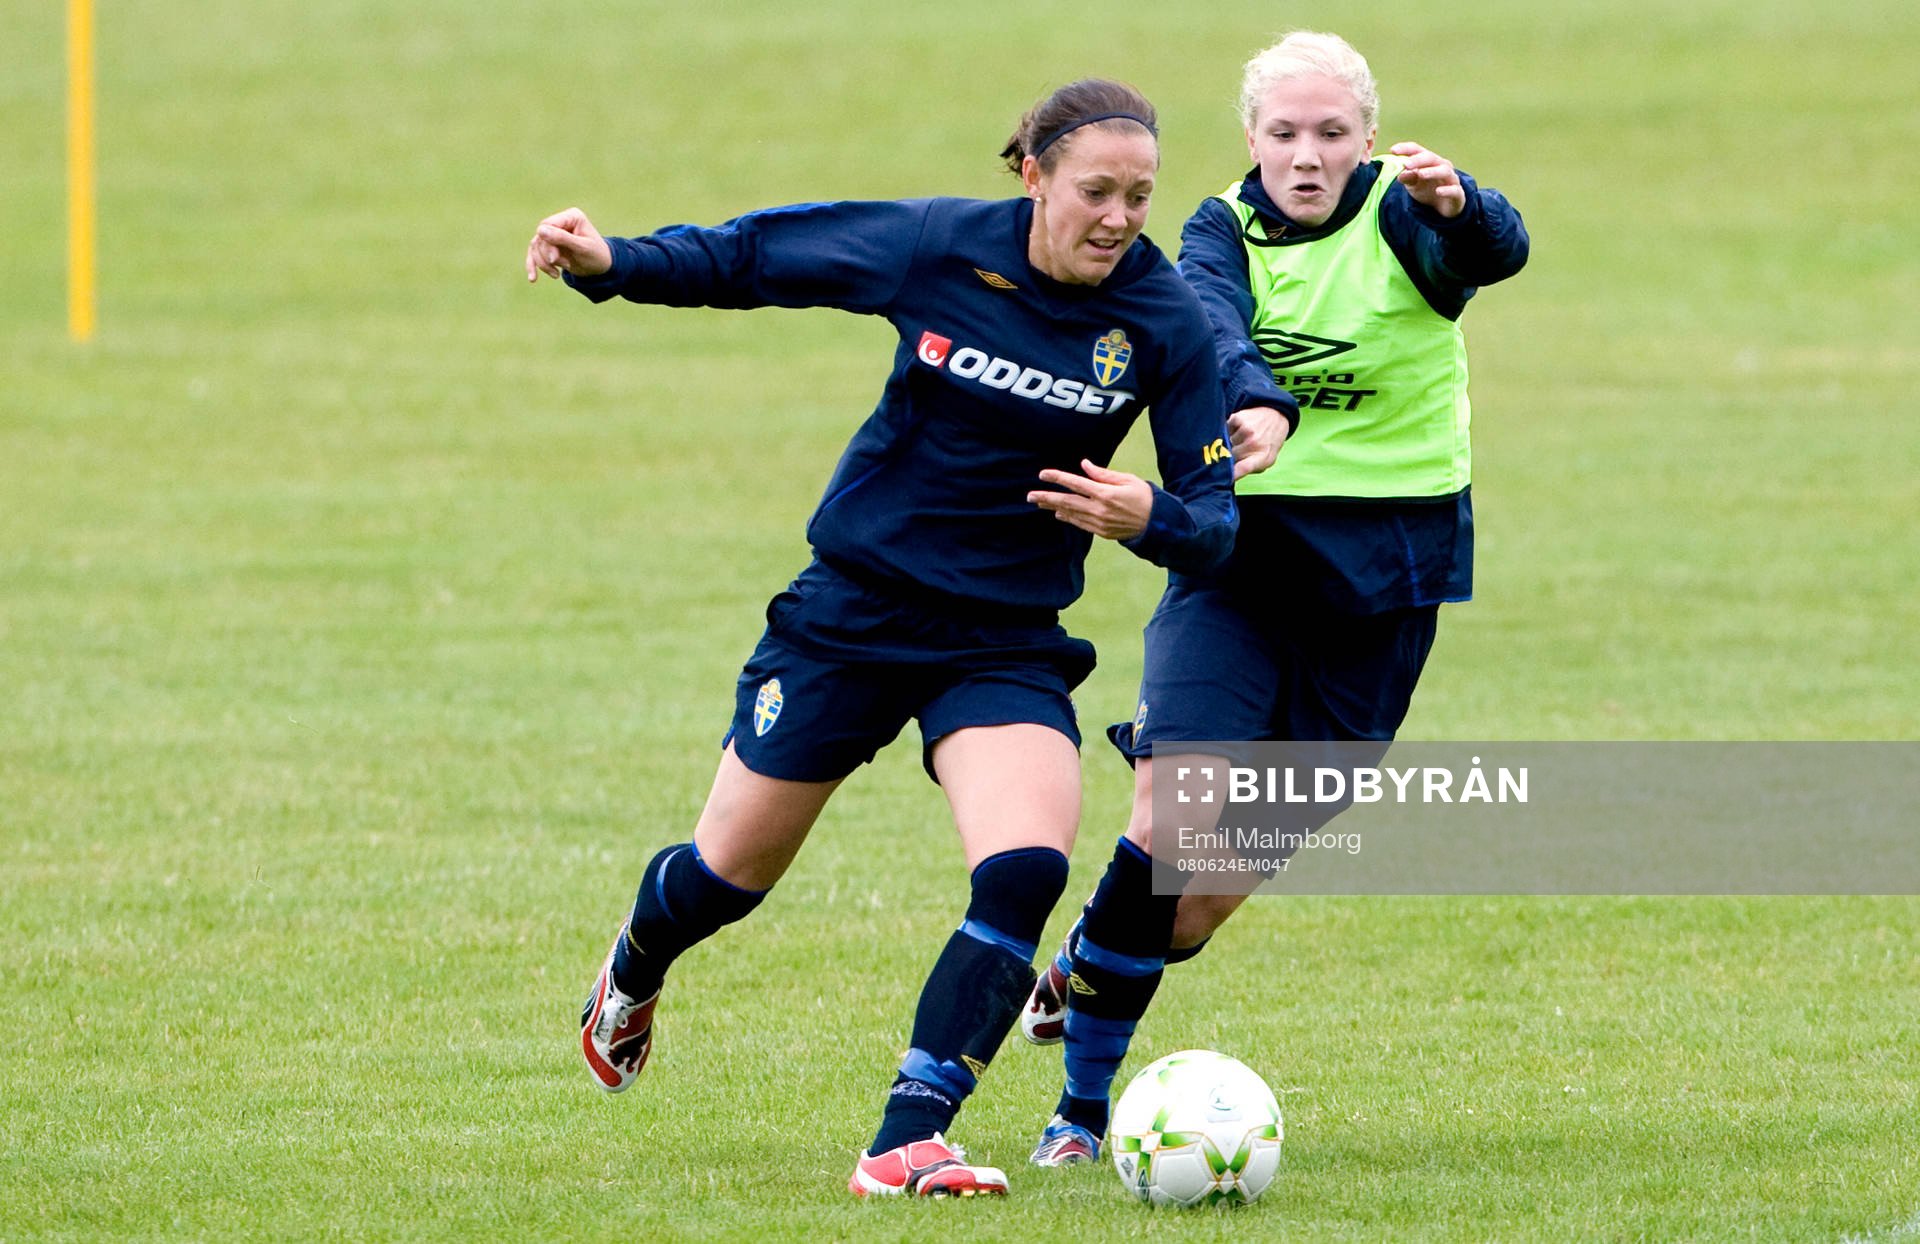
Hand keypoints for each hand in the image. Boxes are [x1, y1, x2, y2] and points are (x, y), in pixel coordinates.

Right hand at [525, 207, 612, 281]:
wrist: (601, 268)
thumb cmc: (596, 255)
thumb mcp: (582, 247)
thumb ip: (562, 238)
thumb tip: (540, 230)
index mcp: (571, 217)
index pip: (548, 225)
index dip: (547, 242)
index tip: (554, 259)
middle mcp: (560, 222)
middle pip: (540, 237)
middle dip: (548, 255)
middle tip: (565, 265)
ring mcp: (553, 234)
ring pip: (536, 246)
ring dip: (543, 263)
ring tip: (557, 274)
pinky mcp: (549, 245)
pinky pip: (534, 253)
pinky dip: (533, 265)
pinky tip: (533, 279)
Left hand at [1029, 459, 1153, 541]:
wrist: (1157, 524)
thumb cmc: (1144, 497)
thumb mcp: (1127, 479)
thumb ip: (1103, 474)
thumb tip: (1085, 465)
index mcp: (1106, 493)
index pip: (1076, 484)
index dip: (1058, 478)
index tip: (1043, 474)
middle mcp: (1099, 509)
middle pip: (1067, 502)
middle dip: (1046, 497)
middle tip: (1029, 495)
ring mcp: (1099, 523)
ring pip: (1070, 514)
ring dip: (1053, 507)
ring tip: (1038, 502)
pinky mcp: (1101, 532)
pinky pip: (1079, 524)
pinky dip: (1067, 517)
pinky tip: (1057, 513)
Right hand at [1226, 406, 1289, 480]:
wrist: (1275, 416)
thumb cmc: (1267, 443)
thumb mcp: (1266, 460)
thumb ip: (1249, 468)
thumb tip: (1230, 474)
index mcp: (1262, 457)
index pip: (1243, 468)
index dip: (1231, 474)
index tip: (1225, 477)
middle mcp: (1254, 442)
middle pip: (1229, 457)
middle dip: (1230, 457)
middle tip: (1241, 451)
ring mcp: (1245, 429)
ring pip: (1226, 443)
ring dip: (1230, 443)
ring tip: (1242, 438)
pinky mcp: (1237, 418)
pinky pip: (1224, 430)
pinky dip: (1229, 431)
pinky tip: (1239, 429)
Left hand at [1389, 142, 1464, 218]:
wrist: (1444, 207)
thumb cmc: (1428, 190)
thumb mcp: (1413, 185)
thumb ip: (1407, 178)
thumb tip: (1400, 174)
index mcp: (1428, 162)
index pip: (1417, 150)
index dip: (1406, 149)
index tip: (1393, 150)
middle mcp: (1441, 166)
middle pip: (1431, 158)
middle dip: (1418, 160)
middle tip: (1406, 164)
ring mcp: (1450, 179)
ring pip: (1444, 171)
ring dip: (1432, 171)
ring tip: (1421, 174)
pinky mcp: (1457, 193)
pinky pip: (1454, 190)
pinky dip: (1447, 190)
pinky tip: (1438, 191)